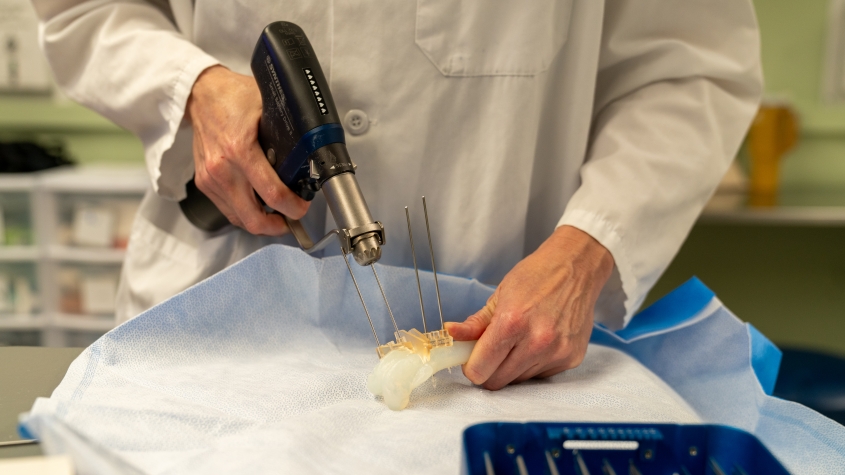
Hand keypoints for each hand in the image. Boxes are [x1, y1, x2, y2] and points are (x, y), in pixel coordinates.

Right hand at [186, 65, 308, 234]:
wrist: (201, 93)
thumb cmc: (234, 97)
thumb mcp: (268, 110)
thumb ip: (286, 135)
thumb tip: (307, 158)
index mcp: (240, 150)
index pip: (272, 194)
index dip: (292, 207)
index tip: (302, 207)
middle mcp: (222, 169)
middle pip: (252, 218)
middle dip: (276, 227)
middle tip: (291, 222)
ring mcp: (210, 178)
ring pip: (239, 218)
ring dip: (260, 223)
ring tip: (277, 216)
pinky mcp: (203, 182)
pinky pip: (227, 209)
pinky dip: (244, 213)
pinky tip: (258, 206)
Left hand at [445, 225, 613, 389]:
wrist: (577, 267)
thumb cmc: (537, 276)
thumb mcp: (499, 295)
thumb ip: (475, 323)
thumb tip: (451, 334)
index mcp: (511, 323)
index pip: (479, 370)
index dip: (471, 366)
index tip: (472, 358)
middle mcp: (536, 342)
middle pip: (497, 382)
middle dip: (489, 369)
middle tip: (493, 349)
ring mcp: (556, 353)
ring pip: (518, 381)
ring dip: (512, 367)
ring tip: (520, 340)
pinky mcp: (571, 359)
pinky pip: (540, 376)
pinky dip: (533, 364)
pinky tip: (538, 341)